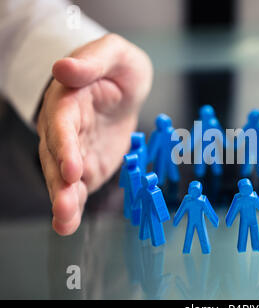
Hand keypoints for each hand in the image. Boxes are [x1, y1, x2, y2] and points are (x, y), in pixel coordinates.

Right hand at [37, 34, 152, 234]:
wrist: (124, 89)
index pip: (62, 123)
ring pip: (62, 177)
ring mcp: (74, 150)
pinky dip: (73, 205)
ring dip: (63, 200)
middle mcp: (64, 128)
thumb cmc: (118, 69)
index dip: (65, 145)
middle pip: (56, 156)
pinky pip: (77, 187)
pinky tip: (68, 225)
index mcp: (69, 99)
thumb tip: (62, 67)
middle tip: (64, 206)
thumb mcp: (114, 55)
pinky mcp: (86, 166)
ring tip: (64, 223)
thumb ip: (93, 61)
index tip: (71, 168)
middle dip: (59, 183)